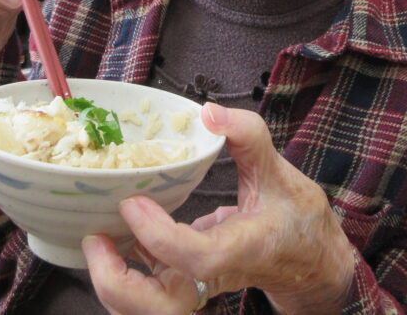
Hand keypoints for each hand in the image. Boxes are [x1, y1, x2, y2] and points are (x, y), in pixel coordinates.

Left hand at [82, 104, 354, 313]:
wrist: (310, 263)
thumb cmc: (296, 219)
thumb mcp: (280, 170)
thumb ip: (247, 135)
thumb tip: (208, 112)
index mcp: (243, 250)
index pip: (197, 258)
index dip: (159, 236)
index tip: (133, 202)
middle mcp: (215, 280)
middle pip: (163, 310)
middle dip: (119, 283)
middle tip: (96, 238)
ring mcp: (197, 292)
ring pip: (147, 314)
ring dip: (113, 284)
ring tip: (97, 242)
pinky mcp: (184, 292)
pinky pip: (144, 301)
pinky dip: (121, 280)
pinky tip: (116, 244)